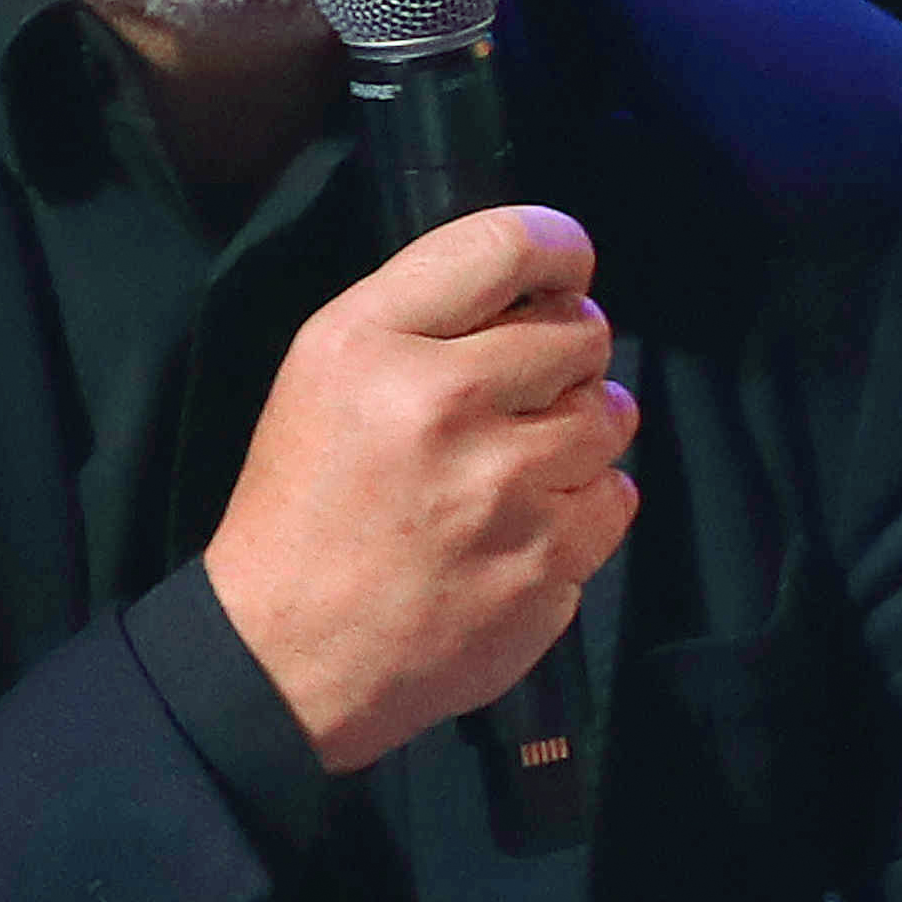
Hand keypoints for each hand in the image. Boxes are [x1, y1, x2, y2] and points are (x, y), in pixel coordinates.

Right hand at [206, 205, 642, 773]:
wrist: (285, 656)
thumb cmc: (305, 504)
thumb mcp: (322, 375)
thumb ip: (425, 315)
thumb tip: (546, 285)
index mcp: (372, 342)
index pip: (507, 244)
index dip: (560, 247)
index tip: (566, 270)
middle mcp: (444, 404)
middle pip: (582, 331)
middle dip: (570, 351)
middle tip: (530, 388)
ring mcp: (503, 492)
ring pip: (609, 415)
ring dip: (582, 429)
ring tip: (525, 460)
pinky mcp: (544, 567)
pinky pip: (616, 498)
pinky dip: (586, 505)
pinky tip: (529, 521)